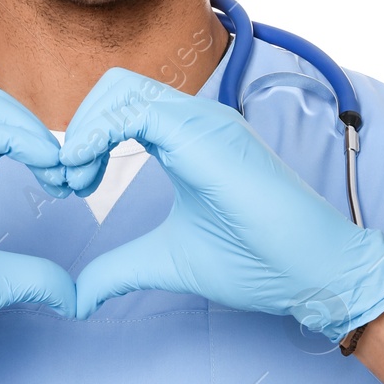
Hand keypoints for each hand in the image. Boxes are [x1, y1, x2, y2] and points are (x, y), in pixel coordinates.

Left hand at [60, 68, 383, 337]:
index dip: (83, 137)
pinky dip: (98, 133)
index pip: (119, 106)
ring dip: (83, 129)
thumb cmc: (258, 262)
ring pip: (121, 88)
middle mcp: (195, 120)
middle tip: (67, 181)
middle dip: (76, 128)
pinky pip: (137, 110)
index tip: (70, 185)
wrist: (316, 274)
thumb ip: (121, 268)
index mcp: (185, 139)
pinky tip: (87, 171)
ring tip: (75, 179)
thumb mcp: (169, 261)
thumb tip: (78, 296)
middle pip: (113, 87)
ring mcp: (205, 123)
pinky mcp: (210, 136)